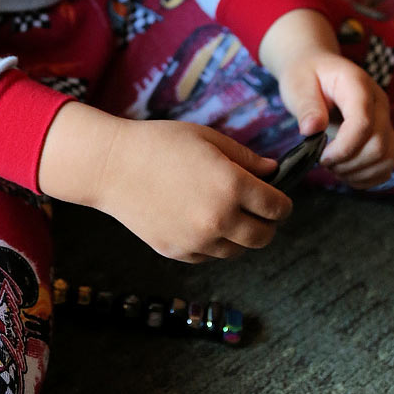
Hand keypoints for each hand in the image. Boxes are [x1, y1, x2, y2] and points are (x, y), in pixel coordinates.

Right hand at [38, 104, 291, 262]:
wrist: (112, 166)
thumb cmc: (160, 143)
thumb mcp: (208, 138)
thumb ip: (245, 158)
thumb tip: (273, 171)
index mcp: (231, 186)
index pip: (278, 208)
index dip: (282, 202)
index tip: (276, 196)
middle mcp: (219, 220)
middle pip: (263, 237)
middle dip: (266, 222)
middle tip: (256, 207)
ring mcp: (197, 241)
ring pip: (237, 250)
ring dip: (239, 234)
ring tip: (223, 210)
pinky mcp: (178, 253)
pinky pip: (209, 255)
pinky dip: (212, 242)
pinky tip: (198, 218)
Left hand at [259, 9, 393, 188]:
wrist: (316, 68)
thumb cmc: (307, 75)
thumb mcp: (298, 83)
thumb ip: (307, 106)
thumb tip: (312, 130)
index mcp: (358, 85)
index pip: (363, 123)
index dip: (344, 147)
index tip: (321, 157)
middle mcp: (379, 102)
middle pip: (378, 145)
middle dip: (349, 163)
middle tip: (324, 162)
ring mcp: (384, 119)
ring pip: (386, 158)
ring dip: (358, 172)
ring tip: (334, 167)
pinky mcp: (384, 135)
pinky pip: (386, 165)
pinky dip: (367, 177)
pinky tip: (346, 172)